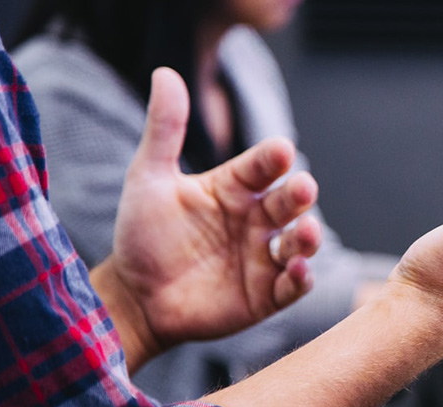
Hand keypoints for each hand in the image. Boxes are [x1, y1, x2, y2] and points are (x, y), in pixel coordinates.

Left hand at [92, 68, 322, 367]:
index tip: (280, 150)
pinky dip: (301, 279)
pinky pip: (292, 286)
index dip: (272, 158)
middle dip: (299, 195)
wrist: (134, 297)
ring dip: (309, 237)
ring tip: (306, 232)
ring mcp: (263, 257)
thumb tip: (165, 72)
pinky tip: (297, 270)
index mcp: (234, 188)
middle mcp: (256, 220)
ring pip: (300, 242)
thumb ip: (164, 129)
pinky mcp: (266, 295)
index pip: (262, 166)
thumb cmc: (142, 235)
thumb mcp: (148, 178)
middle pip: (288, 202)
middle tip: (302, 188)